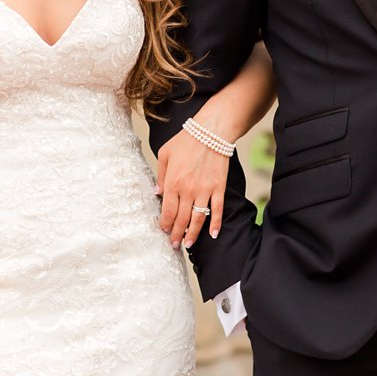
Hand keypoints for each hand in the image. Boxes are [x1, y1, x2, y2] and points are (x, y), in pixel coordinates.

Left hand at [156, 125, 228, 249]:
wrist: (211, 131)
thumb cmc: (186, 141)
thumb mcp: (164, 154)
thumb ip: (160, 175)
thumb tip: (157, 193)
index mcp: (173, 183)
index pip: (168, 211)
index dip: (166, 224)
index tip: (164, 231)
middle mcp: (188, 190)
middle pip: (181, 219)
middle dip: (176, 234)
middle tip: (174, 244)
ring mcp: (205, 191)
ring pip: (198, 219)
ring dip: (193, 234)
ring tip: (188, 244)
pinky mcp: (219, 188)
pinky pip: (218, 210)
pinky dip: (216, 224)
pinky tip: (213, 234)